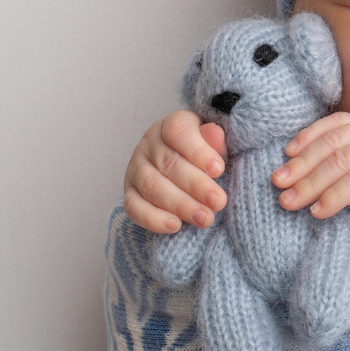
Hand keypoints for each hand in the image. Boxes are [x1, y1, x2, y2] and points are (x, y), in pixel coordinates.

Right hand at [123, 111, 227, 232]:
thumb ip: (214, 138)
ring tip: (205, 218)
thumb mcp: (214, 141)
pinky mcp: (130, 193)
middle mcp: (149, 144)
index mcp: (171, 125)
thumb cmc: (204, 153)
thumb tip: (215, 134)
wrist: (185, 167)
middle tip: (218, 202)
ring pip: (152, 186)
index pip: (178, 132)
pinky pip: (134, 207)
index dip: (198, 151)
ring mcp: (136, 169)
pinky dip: (153, 219)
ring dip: (180, 205)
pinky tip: (175, 226)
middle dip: (196, 185)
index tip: (219, 169)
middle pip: (168, 163)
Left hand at [273, 112, 349, 220]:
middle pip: (330, 143)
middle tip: (276, 183)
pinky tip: (319, 212)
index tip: (287, 155)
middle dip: (300, 164)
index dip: (308, 137)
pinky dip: (333, 196)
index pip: (336, 125)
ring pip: (338, 162)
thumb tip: (329, 184)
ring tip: (288, 202)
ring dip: (310, 183)